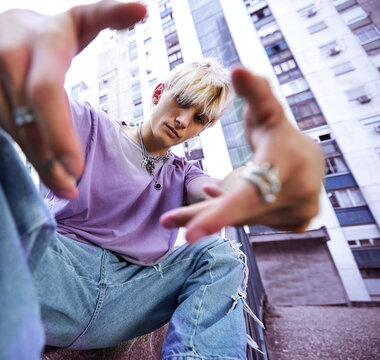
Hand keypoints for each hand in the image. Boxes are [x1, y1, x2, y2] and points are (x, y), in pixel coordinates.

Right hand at [0, 1, 146, 198]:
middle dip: (51, 160)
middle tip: (71, 190)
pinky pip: (5, 129)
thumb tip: (143, 9)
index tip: (78, 169)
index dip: (60, 133)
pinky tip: (44, 165)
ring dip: (40, 162)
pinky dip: (26, 149)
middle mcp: (7, 60)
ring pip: (16, 132)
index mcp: (39, 45)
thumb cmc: (51, 31)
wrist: (0, 25)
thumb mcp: (82, 18)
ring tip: (63, 185)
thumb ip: (111, 14)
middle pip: (30, 122)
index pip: (46, 94)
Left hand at [160, 68, 324, 241]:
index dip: (217, 216)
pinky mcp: (296, 223)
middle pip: (237, 212)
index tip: (189, 236)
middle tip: (166, 222)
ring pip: (241, 217)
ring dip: (216, 208)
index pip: (246, 197)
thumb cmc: (278, 132)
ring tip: (202, 196)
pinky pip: (251, 219)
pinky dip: (232, 209)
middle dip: (201, 217)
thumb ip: (253, 91)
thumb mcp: (265, 111)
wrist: (313, 157)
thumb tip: (236, 68)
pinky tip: (220, 194)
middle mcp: (297, 194)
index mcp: (285, 164)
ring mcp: (298, 212)